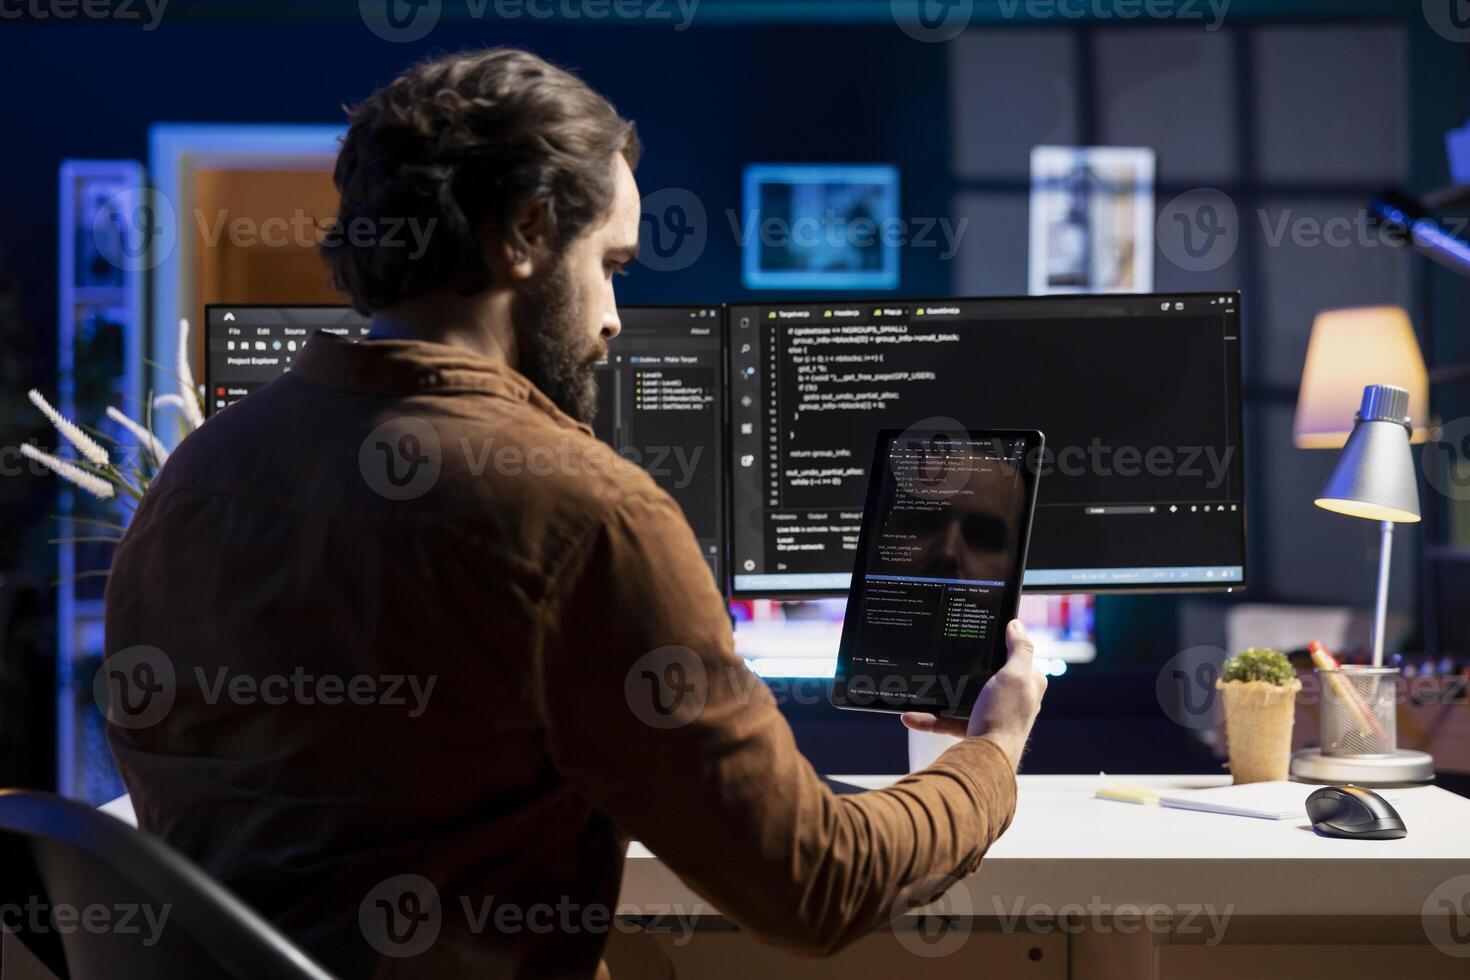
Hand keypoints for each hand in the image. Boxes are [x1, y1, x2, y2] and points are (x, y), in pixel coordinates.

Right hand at [900, 620, 1047, 769]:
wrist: (988, 760)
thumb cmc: (1005, 716)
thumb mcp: (1016, 675)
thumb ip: (1020, 649)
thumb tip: (1016, 624)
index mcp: (1028, 683)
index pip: (1017, 655)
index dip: (1001, 642)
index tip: (977, 631)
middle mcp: (1013, 699)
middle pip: (987, 673)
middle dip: (966, 666)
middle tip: (947, 652)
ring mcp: (991, 714)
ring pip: (963, 696)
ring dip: (940, 691)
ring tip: (921, 682)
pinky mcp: (973, 729)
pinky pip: (946, 719)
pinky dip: (928, 718)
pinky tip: (910, 715)